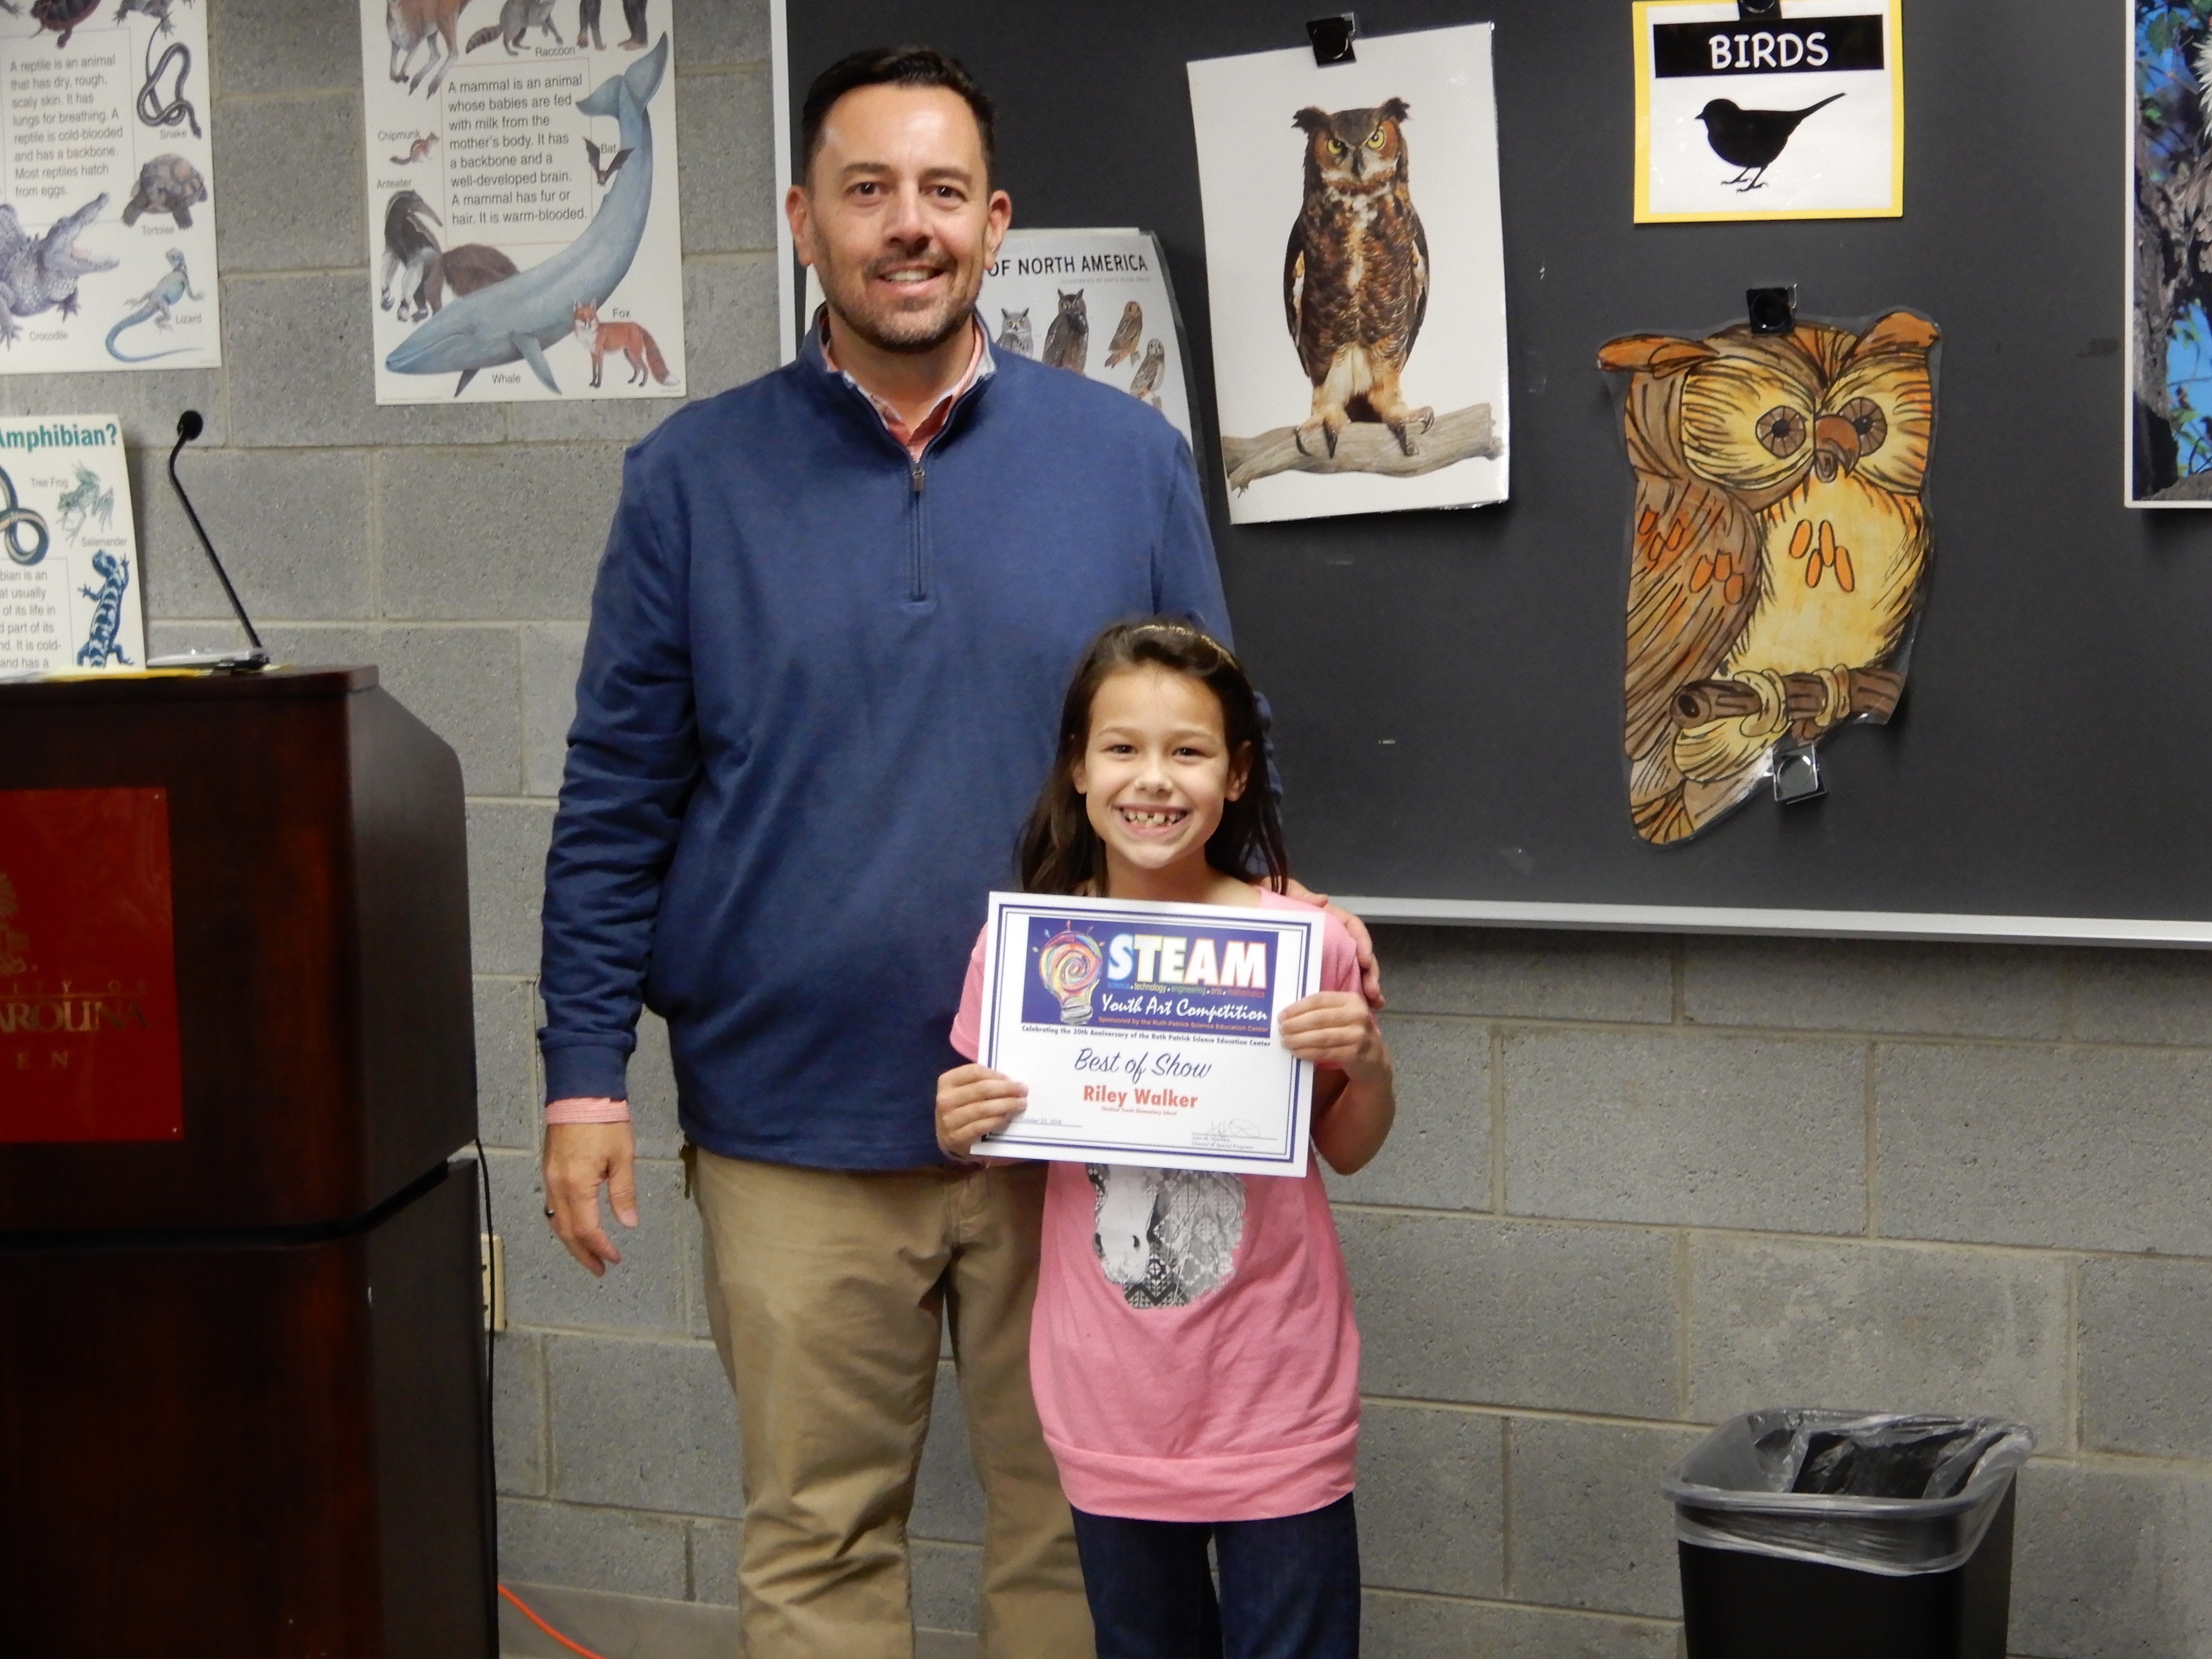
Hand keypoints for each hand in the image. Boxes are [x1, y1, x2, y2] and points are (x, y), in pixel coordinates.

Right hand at [543, 1120, 637, 1275]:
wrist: (580, 1092)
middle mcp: (557, 1186)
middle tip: (599, 1269)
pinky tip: (574, 1227)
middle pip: (566, 1231)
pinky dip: (563, 1223)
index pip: (586, 1229)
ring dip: (571, 1241)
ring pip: (556, 1220)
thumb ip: (623, 1192)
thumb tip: (628, 1224)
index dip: (600, 1248)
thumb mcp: (622, 1157)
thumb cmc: (605, 1122)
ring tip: (588, 1254)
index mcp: (577, 1186)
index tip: (614, 1259)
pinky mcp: (548, 1170)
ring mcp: (549, 1179)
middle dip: (582, 1253)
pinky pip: (552, 1206)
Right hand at [938, 1063, 1027, 1159]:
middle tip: (1023, 1091)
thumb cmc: (963, 1108)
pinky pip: (981, 1126)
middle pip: (981, 1089)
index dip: (996, 1074)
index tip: (1011, 1079)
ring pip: (983, 1108)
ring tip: (1020, 1104)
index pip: (974, 1072)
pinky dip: (996, 1120)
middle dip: (1006, 1089)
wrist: (950, 1138)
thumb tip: (1011, 1081)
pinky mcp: (956, 1137)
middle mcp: (945, 1099)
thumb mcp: (966, 1091)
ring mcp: (949, 1119)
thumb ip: (982, 1083)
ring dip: (1005, 1105)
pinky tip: (1007, 1117)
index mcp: (947, 1081)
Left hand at [1279, 991, 1390, 1083]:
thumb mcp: (1342, 1015)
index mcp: (1352, 1000)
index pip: (1319, 1000)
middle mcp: (1358, 1014)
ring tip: (1285, 1041)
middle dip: (1295, 1024)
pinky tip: (1297, 1052)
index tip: (1281, 1016)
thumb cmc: (1350, 1032)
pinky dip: (1308, 1052)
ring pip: (1321, 1036)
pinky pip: (1325, 1052)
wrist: (1374, 1058)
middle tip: (1281, 1030)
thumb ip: (1322, 1010)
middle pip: (1318, 1018)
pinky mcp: (1355, 1053)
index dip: (1297, 1008)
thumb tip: (1288, 1015)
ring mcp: (1358, 1034)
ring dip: (1299, 1040)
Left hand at [1282, 879, 1383, 1008]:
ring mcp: (1327, 954)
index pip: (1352, 927)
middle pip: (1358, 953)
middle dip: (1369, 972)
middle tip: (1373, 992)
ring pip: (1353, 969)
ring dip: (1365, 986)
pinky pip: (1336, 981)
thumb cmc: (1270, 901)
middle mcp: (1332, 936)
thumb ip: (1300, 895)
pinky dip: (1347, 995)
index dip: (1363, 942)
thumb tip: (1322, 899)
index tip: (1365, 960)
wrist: (1250, 909)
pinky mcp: (1318, 970)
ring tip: (1374, 1003)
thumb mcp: (1284, 895)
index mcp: (1328, 918)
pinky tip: (1361, 1009)